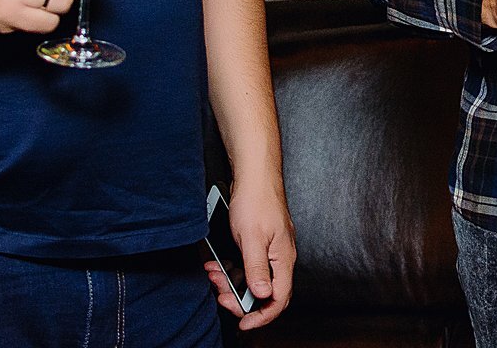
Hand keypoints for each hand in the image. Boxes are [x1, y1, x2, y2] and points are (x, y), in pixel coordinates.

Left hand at [206, 179, 294, 329]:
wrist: (255, 174)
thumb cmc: (257, 200)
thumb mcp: (252, 238)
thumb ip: (257, 268)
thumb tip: (262, 294)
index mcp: (283, 259)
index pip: (279, 299)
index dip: (262, 316)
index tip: (243, 323)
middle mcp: (280, 258)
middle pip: (265, 292)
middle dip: (240, 298)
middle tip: (221, 295)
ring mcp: (271, 250)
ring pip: (252, 279)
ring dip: (231, 281)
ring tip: (213, 274)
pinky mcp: (260, 243)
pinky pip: (246, 265)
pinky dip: (231, 268)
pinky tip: (217, 263)